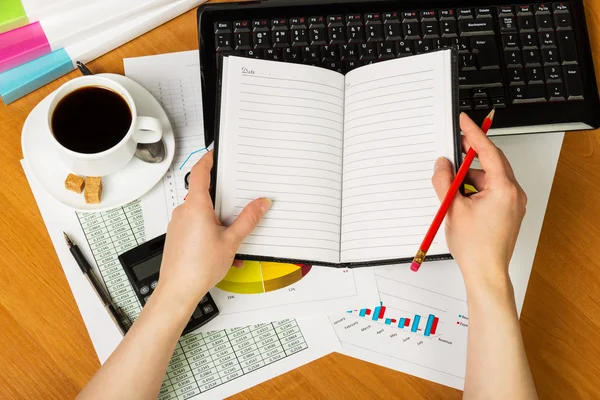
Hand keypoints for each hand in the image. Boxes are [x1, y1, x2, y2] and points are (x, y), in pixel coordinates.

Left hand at [155, 151, 270, 309]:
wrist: (178, 291)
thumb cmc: (198, 268)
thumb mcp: (231, 241)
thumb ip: (248, 220)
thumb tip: (260, 204)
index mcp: (195, 206)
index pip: (199, 171)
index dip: (208, 159)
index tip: (216, 153)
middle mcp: (183, 211)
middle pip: (204, 192)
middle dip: (223, 197)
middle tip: (239, 201)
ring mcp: (178, 224)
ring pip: (201, 211)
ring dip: (218, 218)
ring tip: (232, 236)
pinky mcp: (178, 235)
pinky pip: (196, 224)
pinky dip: (210, 230)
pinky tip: (222, 247)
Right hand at [432, 113, 526, 291]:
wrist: (485, 272)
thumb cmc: (475, 247)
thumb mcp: (452, 207)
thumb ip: (444, 180)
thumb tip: (442, 164)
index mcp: (504, 189)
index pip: (489, 152)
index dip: (474, 134)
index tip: (465, 121)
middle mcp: (514, 194)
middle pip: (492, 164)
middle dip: (471, 158)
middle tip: (454, 150)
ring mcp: (513, 204)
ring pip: (490, 179)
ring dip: (470, 179)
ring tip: (451, 189)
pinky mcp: (508, 212)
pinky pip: (492, 191)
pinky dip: (476, 190)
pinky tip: (460, 199)